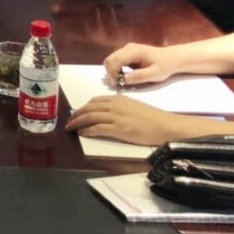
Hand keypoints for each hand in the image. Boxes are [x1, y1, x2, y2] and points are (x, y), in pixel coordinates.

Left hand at [65, 95, 182, 146]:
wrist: (164, 126)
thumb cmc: (152, 118)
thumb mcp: (133, 107)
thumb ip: (120, 108)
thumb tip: (108, 114)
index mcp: (118, 99)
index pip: (95, 101)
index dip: (84, 107)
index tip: (77, 112)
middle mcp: (115, 105)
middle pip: (89, 108)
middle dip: (77, 114)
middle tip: (69, 121)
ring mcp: (116, 117)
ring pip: (90, 117)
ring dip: (78, 122)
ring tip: (71, 128)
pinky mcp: (119, 129)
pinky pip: (97, 129)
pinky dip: (87, 131)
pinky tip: (82, 134)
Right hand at [103, 42, 177, 86]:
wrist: (172, 58)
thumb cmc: (164, 66)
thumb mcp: (154, 74)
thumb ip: (139, 76)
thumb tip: (123, 79)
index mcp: (134, 51)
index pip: (115, 61)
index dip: (112, 74)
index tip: (117, 85)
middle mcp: (128, 47)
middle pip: (110, 59)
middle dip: (110, 73)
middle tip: (117, 84)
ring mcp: (127, 48)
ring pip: (111, 59)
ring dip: (112, 71)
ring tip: (121, 81)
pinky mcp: (128, 52)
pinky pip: (116, 60)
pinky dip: (116, 68)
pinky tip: (124, 75)